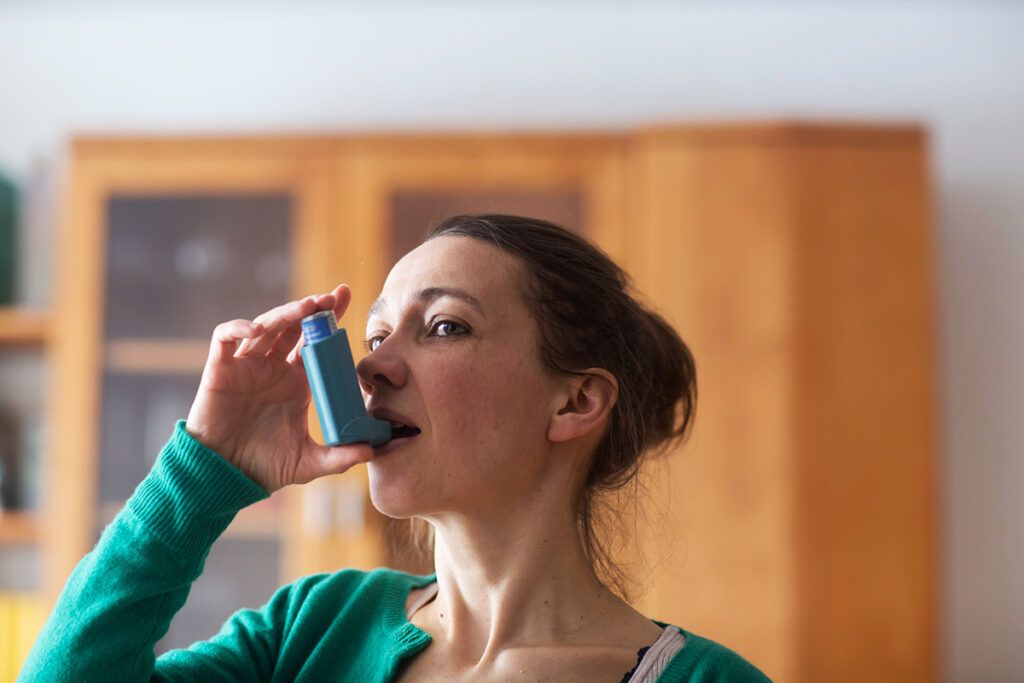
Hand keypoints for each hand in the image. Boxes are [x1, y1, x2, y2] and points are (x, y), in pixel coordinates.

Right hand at [185, 284, 372, 492]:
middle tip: (333, 297)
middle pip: (294, 327)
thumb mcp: (309, 462)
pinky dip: (238, 328)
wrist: (225, 476)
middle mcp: (273, 368)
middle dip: (312, 309)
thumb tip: (372, 451)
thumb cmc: (264, 466)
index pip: (316, 343)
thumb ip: (340, 457)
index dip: (329, 319)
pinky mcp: (220, 369)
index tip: (346, 297)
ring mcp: (247, 366)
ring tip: (307, 307)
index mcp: (296, 382)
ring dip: (285, 313)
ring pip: (265, 326)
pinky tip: (256, 330)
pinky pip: (225, 337)